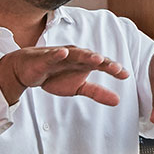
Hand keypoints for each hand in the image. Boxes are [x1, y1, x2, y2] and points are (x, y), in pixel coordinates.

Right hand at [0, 46, 128, 106]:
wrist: (27, 71)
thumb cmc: (55, 76)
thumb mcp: (78, 88)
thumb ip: (97, 92)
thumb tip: (118, 101)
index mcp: (85, 63)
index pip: (102, 65)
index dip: (113, 69)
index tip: (125, 75)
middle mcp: (76, 56)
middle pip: (92, 58)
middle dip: (104, 62)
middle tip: (116, 68)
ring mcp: (60, 56)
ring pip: (75, 54)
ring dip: (86, 55)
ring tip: (97, 59)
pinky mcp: (44, 58)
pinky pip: (52, 55)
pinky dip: (58, 54)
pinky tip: (63, 52)